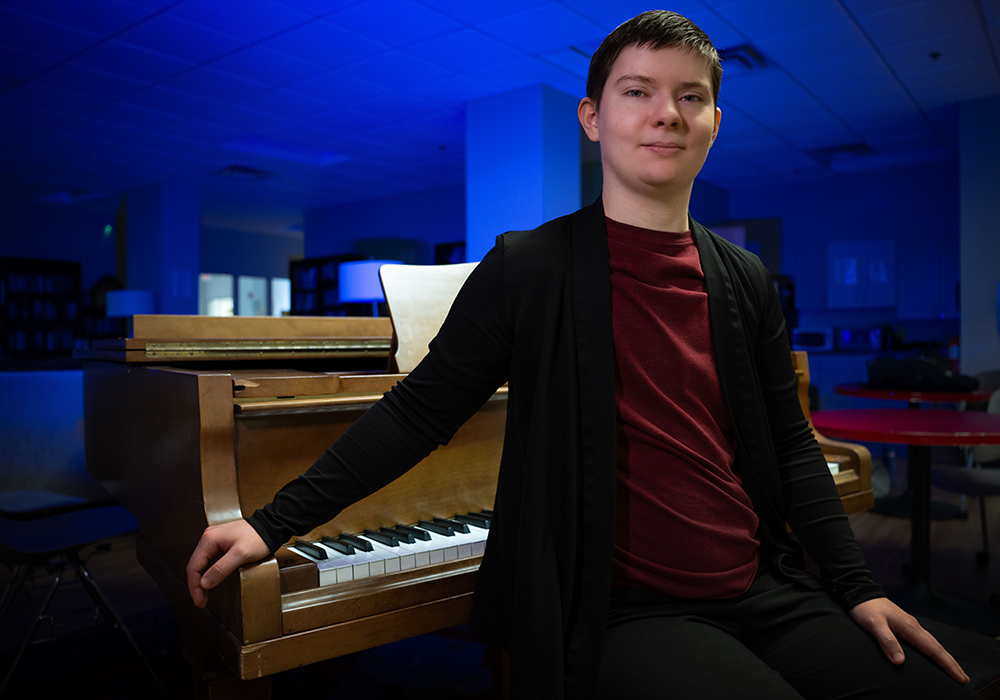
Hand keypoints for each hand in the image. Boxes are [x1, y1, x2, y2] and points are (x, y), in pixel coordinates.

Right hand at [186, 519, 269, 607]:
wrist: (270, 526)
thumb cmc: (258, 537)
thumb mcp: (240, 555)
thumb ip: (221, 569)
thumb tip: (204, 583)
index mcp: (209, 539)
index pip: (194, 567)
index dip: (194, 587)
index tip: (199, 600)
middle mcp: (208, 538)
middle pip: (195, 566)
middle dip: (196, 585)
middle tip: (201, 601)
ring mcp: (214, 540)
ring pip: (201, 564)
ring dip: (201, 580)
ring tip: (203, 595)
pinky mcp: (221, 543)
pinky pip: (209, 560)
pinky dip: (207, 573)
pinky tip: (210, 581)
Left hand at [849, 597, 968, 683]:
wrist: (861, 592)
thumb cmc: (866, 608)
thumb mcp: (873, 624)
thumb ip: (886, 641)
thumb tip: (900, 661)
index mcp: (909, 627)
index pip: (933, 649)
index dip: (947, 664)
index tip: (959, 677)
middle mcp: (914, 626)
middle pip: (937, 647)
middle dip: (951, 663)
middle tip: (963, 678)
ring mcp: (910, 625)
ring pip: (932, 643)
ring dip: (944, 657)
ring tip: (953, 670)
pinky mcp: (905, 625)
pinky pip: (925, 640)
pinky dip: (934, 650)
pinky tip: (933, 655)